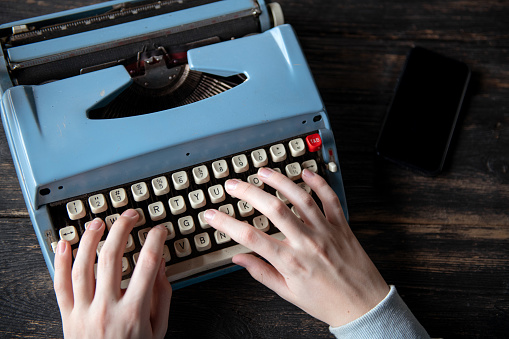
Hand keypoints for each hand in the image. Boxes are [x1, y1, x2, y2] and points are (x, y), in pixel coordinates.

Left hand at [54, 209, 171, 338]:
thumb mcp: (158, 329)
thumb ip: (161, 297)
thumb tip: (160, 267)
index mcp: (134, 311)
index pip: (147, 264)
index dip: (155, 240)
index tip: (158, 230)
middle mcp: (107, 308)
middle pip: (111, 257)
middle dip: (121, 229)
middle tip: (130, 215)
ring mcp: (84, 312)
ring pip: (82, 266)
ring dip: (90, 239)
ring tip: (98, 222)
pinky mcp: (67, 317)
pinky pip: (60, 285)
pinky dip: (60, 262)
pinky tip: (65, 244)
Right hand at [205, 168, 388, 326]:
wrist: (363, 306)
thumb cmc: (326, 302)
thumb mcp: (288, 293)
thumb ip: (261, 273)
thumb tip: (238, 259)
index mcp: (290, 261)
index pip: (250, 237)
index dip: (226, 224)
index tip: (211, 215)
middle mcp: (306, 242)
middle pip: (273, 209)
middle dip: (248, 193)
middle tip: (233, 185)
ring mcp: (325, 231)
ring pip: (301, 198)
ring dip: (280, 181)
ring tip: (263, 172)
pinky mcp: (341, 226)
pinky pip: (330, 199)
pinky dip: (319, 183)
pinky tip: (306, 173)